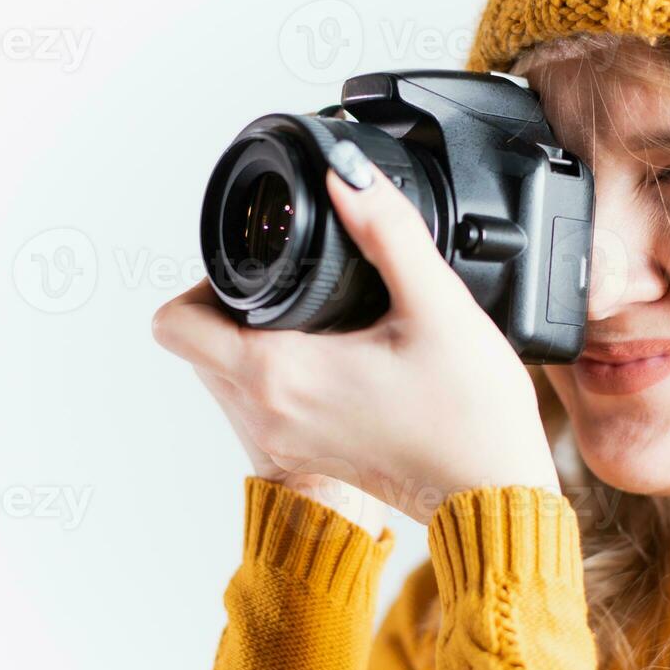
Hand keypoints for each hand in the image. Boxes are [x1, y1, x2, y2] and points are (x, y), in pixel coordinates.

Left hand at [152, 143, 559, 523]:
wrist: (493, 494)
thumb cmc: (471, 415)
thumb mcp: (437, 305)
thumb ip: (388, 230)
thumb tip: (347, 174)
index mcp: (278, 374)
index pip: (175, 324)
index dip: (202, 279)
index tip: (261, 263)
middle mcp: (266, 413)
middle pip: (196, 343)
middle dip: (229, 302)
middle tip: (298, 280)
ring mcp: (282, 442)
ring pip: (224, 373)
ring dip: (250, 338)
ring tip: (319, 315)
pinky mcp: (304, 456)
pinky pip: (257, 402)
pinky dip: (274, 372)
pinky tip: (336, 353)